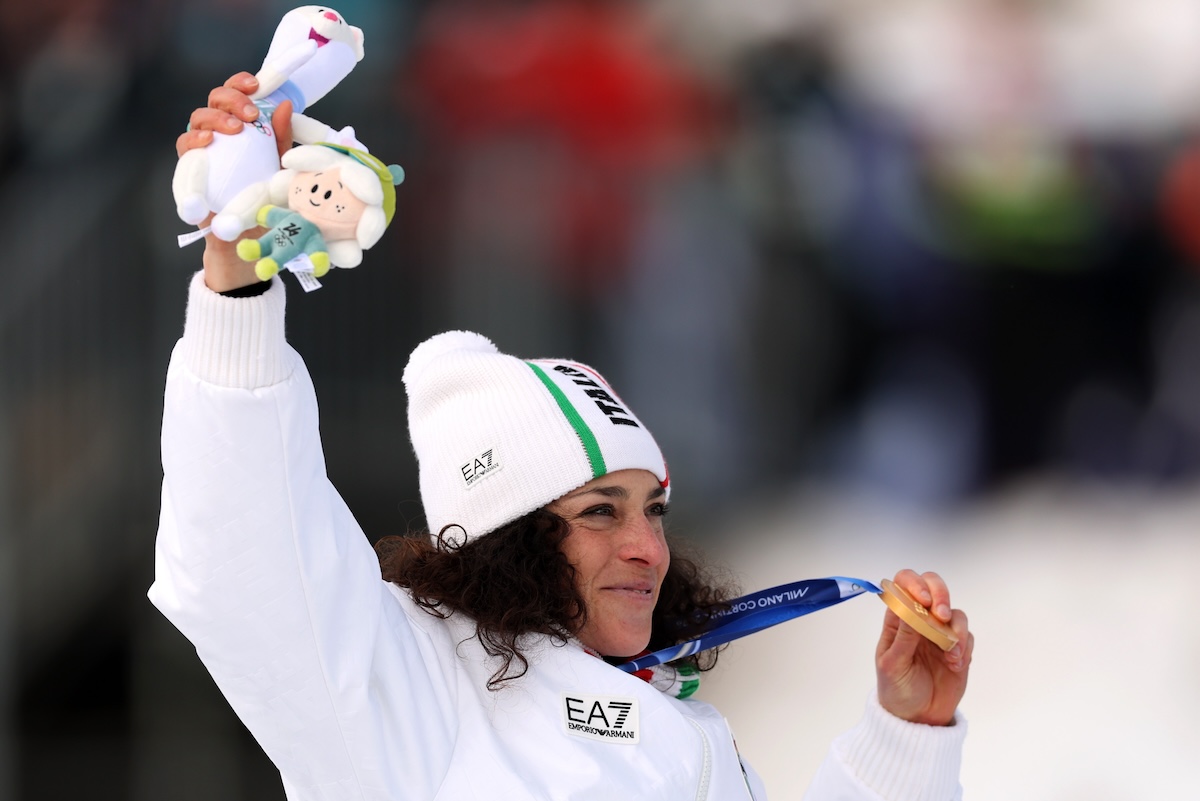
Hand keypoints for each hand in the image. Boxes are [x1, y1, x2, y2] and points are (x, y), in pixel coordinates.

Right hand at [176, 73, 294, 292]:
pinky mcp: (191, 173)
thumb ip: (281, 140)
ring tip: (235, 129)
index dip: (241, 84)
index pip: (236, 97)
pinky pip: (184, 149)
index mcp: (241, 131)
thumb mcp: (280, 171)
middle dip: (230, 100)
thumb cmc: (266, 204)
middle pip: (214, 102)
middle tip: (250, 114)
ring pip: (197, 120)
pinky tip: (207, 143)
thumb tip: (286, 106)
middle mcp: (219, 137)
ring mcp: (203, 154)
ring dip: (215, 119)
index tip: (256, 84)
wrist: (250, 244)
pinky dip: (193, 141)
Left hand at [875, 569, 972, 725]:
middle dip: (941, 595)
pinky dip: (964, 648)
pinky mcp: (958, 649)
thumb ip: (904, 636)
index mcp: (897, 620)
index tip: (923, 600)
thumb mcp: (893, 664)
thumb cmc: (896, 690)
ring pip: (955, 613)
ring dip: (956, 630)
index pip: (903, 586)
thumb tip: (910, 607)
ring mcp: (940, 634)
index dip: (914, 584)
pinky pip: (967, 637)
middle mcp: (919, 621)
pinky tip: (954, 665)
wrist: (918, 718)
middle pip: (934, 588)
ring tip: (950, 655)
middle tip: (941, 615)